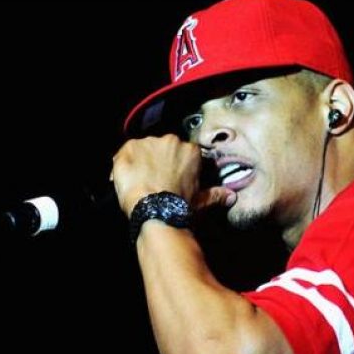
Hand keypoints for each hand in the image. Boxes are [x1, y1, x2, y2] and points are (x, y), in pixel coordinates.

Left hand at [111, 134, 235, 215]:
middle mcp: (171, 141)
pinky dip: (123, 164)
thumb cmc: (179, 207)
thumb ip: (216, 195)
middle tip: (155, 181)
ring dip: (141, 162)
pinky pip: (124, 153)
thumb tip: (230, 197)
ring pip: (143, 150)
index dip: (175, 165)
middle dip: (158, 161)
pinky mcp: (130, 148)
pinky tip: (127, 180)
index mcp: (191, 151)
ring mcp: (149, 143)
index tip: (171, 177)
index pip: (182, 152)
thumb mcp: (201, 201)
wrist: (156, 212)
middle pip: (163, 148)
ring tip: (140, 183)